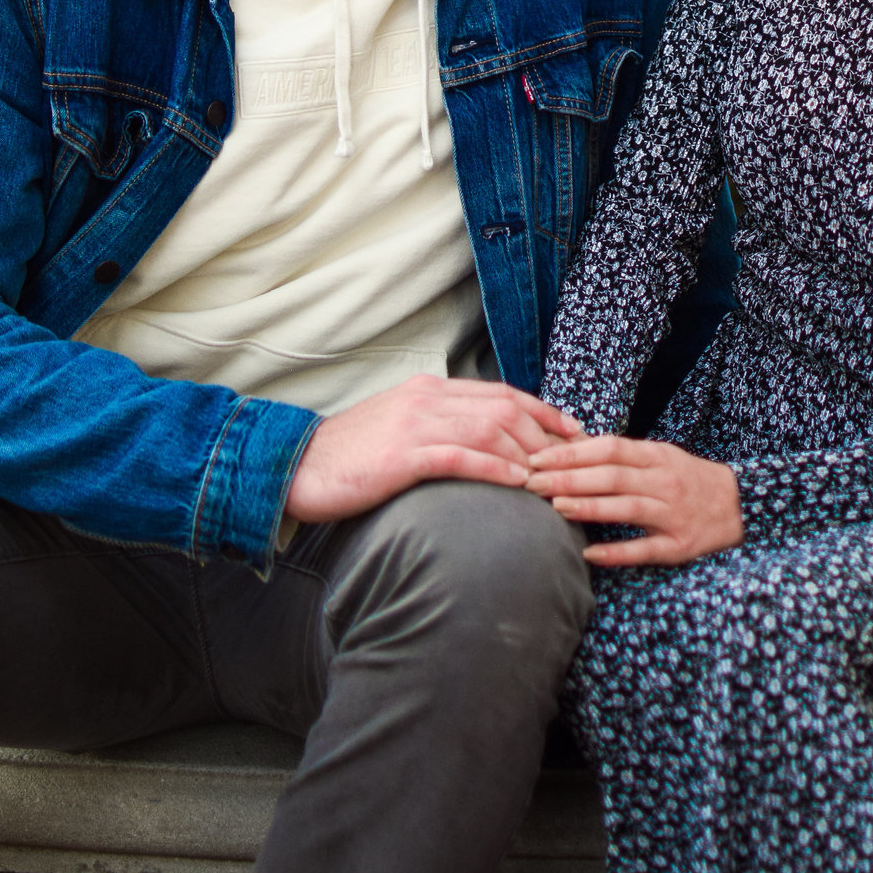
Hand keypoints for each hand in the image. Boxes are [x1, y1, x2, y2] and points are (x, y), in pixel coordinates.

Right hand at [285, 376, 582, 523]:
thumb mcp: (399, 428)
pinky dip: (496, 468)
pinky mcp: (403, 455)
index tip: (573, 429)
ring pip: (490, 429)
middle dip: (547, 434)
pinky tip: (519, 483)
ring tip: (556, 476)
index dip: (543, 410)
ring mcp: (415, 424)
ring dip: (529, 453)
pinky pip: (461, 457)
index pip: (501, 392)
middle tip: (575, 460)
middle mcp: (428, 398)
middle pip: (505, 408)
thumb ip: (438, 426)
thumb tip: (483, 442)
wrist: (296, 467)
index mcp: (429, 389)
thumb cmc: (350, 456)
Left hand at [524, 434, 743, 566]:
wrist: (739, 505)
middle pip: (613, 476)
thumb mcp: (659, 457)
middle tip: (532, 481)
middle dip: (569, 478)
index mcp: (657, 456)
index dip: (572, 452)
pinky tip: (590, 554)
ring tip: (556, 507)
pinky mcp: (679, 546)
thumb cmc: (688, 479)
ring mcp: (672, 514)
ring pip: (627, 507)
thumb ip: (622, 455)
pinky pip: (645, 549)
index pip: (609, 448)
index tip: (538, 457)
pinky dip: (617, 552)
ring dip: (590, 507)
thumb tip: (571, 447)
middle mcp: (664, 482)